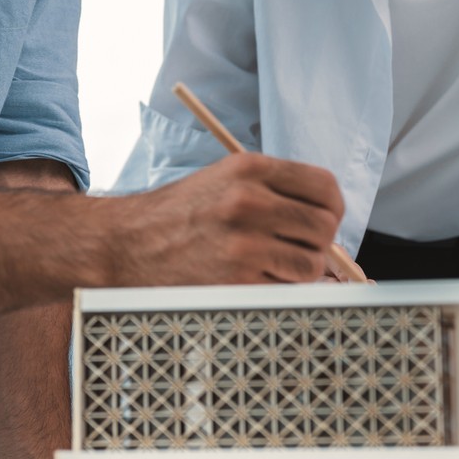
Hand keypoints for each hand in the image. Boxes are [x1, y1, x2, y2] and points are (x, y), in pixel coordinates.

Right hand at [108, 152, 343, 285]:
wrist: (125, 244)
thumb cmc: (178, 214)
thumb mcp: (224, 181)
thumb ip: (275, 192)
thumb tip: (329, 223)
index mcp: (250, 168)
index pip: (324, 186)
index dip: (332, 207)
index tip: (324, 219)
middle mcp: (249, 200)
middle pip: (325, 226)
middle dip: (319, 242)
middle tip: (297, 247)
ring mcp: (244, 242)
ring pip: (311, 263)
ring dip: (300, 270)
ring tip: (272, 265)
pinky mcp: (236, 279)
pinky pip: (285, 289)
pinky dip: (278, 289)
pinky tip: (252, 279)